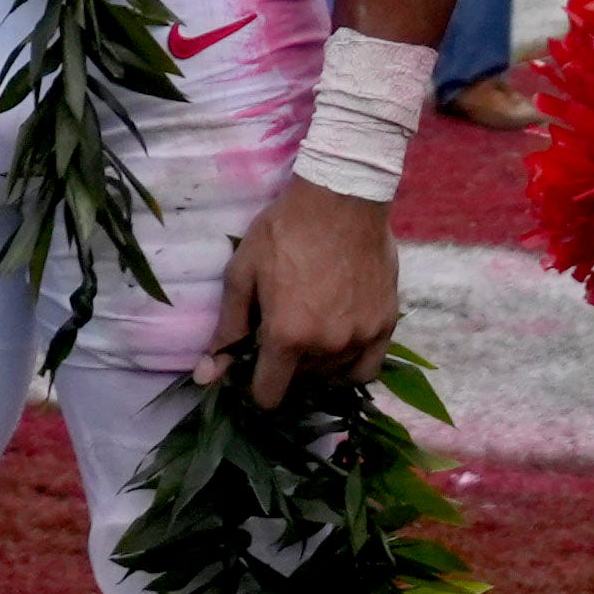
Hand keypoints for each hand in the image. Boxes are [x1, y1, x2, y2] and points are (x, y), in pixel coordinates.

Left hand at [211, 174, 406, 406]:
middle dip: (286, 367)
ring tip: (310, 330)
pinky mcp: (386, 326)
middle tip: (283, 331)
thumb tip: (206, 378)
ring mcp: (360, 338)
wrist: (341, 199)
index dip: (256, 386)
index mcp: (287, 336)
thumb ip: (227, 331)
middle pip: (300, 384)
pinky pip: (366, 369)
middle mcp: (327, 346)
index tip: (255, 365)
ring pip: (332, 376)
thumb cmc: (284, 231)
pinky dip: (349, 366)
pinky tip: (338, 345)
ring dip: (317, 365)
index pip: (269, 395)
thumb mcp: (242, 275)